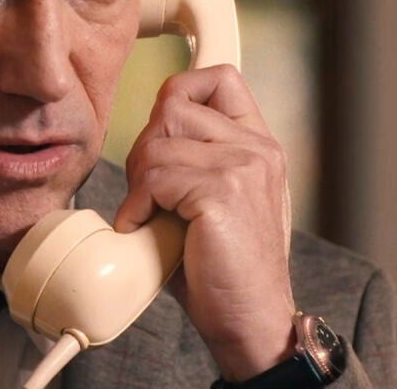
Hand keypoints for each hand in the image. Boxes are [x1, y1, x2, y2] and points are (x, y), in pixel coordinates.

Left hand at [114, 65, 294, 381]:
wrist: (251, 319)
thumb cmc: (221, 264)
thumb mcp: (213, 198)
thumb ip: (194, 158)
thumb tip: (149, 128)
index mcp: (258, 144)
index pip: (218, 78)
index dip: (179, 92)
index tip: (159, 131)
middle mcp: (257, 147)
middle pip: (172, 105)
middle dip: (145, 146)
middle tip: (148, 193)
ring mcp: (243, 166)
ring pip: (157, 142)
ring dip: (139, 180)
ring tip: (150, 214)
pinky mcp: (222, 191)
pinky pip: (155, 177)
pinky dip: (138, 205)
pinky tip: (146, 228)